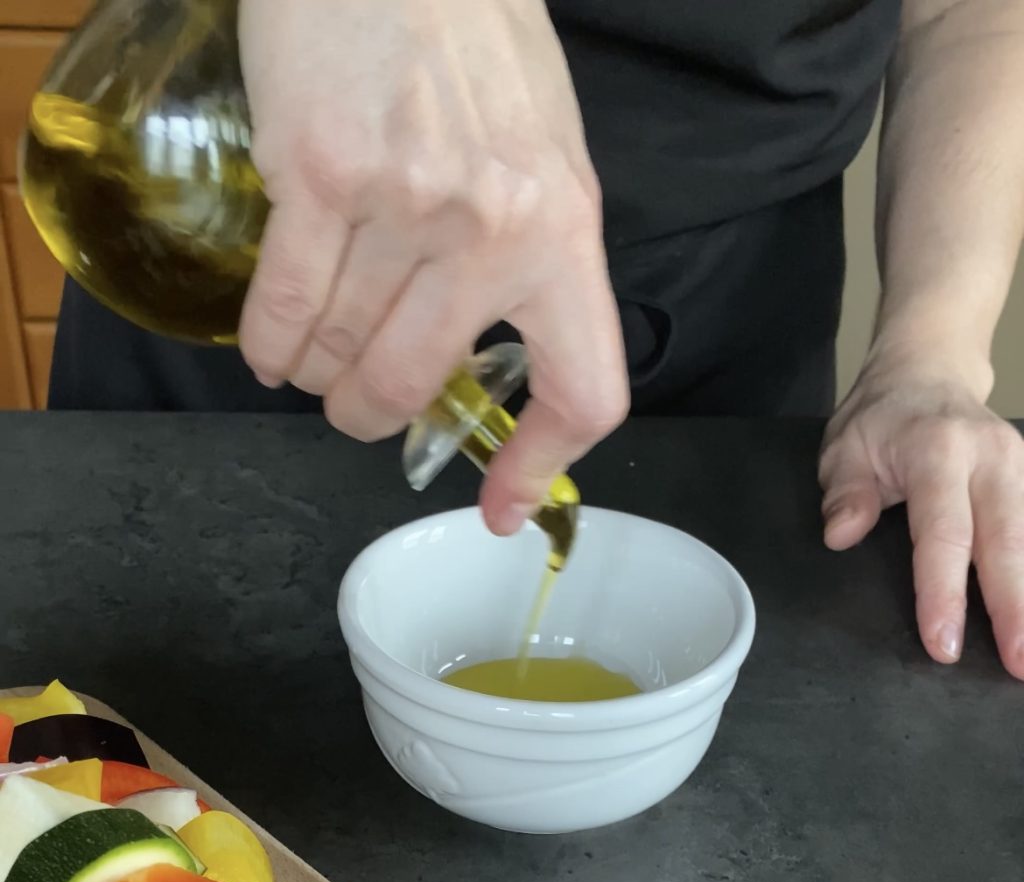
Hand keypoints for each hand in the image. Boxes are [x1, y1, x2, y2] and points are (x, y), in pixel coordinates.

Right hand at [236, 0, 628, 532]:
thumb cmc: (479, 48)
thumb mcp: (547, 159)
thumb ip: (531, 260)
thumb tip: (494, 347)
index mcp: (564, 234)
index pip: (583, 386)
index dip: (542, 465)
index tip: (501, 506)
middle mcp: (491, 230)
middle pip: (417, 385)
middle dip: (374, 415)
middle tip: (359, 407)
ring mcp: (403, 204)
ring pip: (344, 350)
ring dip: (320, 378)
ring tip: (312, 368)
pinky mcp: (317, 175)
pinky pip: (287, 305)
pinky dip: (270, 345)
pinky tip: (270, 352)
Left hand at [820, 358, 1023, 679]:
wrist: (926, 374)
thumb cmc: (880, 420)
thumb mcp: (844, 448)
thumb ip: (845, 494)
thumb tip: (840, 536)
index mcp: (938, 451)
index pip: (943, 533)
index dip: (943, 592)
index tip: (943, 642)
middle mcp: (990, 457)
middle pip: (1007, 542)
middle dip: (1014, 609)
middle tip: (1016, 665)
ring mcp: (1021, 466)